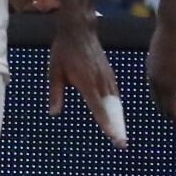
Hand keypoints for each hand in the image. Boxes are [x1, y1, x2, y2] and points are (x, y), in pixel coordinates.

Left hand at [48, 14, 127, 144]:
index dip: (106, 125)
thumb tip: (54, 113)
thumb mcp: (54, 71)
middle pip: (111, 110)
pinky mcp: (110, 74)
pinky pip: (115, 95)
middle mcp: (101, 82)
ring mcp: (108, 78)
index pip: (99, 109)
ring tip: (120, 135)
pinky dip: (117, 108)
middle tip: (122, 145)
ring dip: (119, 120)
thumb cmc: (63, 51)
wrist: (79, 31)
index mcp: (87, 83)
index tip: (114, 138)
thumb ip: (55, 93)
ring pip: (116, 104)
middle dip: (117, 128)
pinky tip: (117, 117)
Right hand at [146, 5, 175, 126]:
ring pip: (157, 95)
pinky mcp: (150, 64)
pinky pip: (155, 85)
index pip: (171, 110)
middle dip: (173, 114)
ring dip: (168, 103)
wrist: (172, 24)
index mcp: (167, 85)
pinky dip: (164, 93)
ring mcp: (151, 73)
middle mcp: (155, 82)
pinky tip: (174, 88)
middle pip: (161, 105)